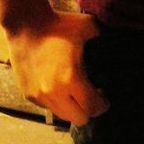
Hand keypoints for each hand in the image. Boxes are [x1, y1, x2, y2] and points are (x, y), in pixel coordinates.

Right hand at [5, 10, 108, 125]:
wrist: (26, 24)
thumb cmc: (59, 25)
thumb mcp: (88, 27)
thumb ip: (104, 38)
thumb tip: (118, 44)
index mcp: (71, 78)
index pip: (92, 107)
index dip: (102, 104)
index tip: (104, 95)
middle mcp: (53, 92)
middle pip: (79, 118)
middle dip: (88, 110)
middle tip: (91, 96)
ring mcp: (39, 95)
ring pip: (62, 115)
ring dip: (71, 107)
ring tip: (74, 91)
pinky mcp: (28, 94)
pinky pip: (48, 107)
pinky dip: (56, 101)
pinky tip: (58, 85)